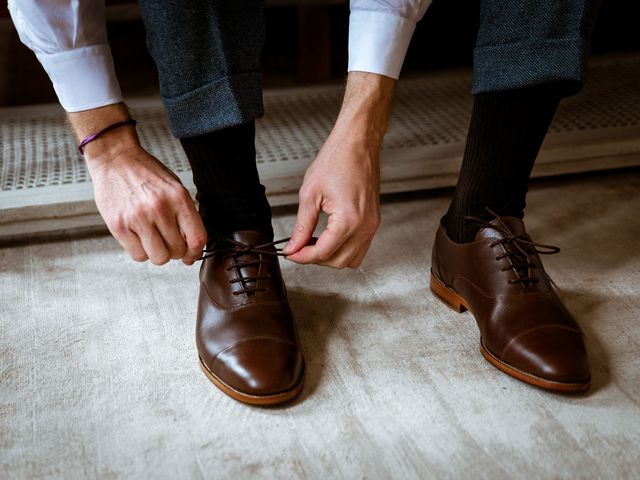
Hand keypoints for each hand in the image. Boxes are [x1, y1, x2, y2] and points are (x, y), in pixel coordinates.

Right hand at [69, 104, 206, 265]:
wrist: (115, 160)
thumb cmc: (146, 174)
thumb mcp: (175, 187)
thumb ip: (185, 214)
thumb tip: (192, 244)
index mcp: (178, 198)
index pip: (197, 237)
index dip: (195, 252)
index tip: (191, 255)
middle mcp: (160, 208)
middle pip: (177, 250)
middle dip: (175, 251)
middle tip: (167, 241)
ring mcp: (138, 218)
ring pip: (159, 258)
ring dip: (158, 253)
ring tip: (153, 240)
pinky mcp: (119, 226)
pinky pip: (138, 256)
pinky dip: (140, 251)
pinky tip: (139, 238)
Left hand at [283, 72, 395, 267]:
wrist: (358, 144)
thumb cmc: (337, 160)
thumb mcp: (310, 194)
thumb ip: (302, 225)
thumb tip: (294, 246)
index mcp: (349, 220)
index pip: (323, 252)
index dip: (303, 256)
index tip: (291, 253)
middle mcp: (365, 226)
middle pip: (338, 261)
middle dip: (316, 258)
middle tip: (299, 247)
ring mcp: (372, 225)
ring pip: (352, 260)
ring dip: (331, 256)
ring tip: (314, 242)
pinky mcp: (373, 221)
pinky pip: (360, 247)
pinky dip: (343, 249)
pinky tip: (328, 237)